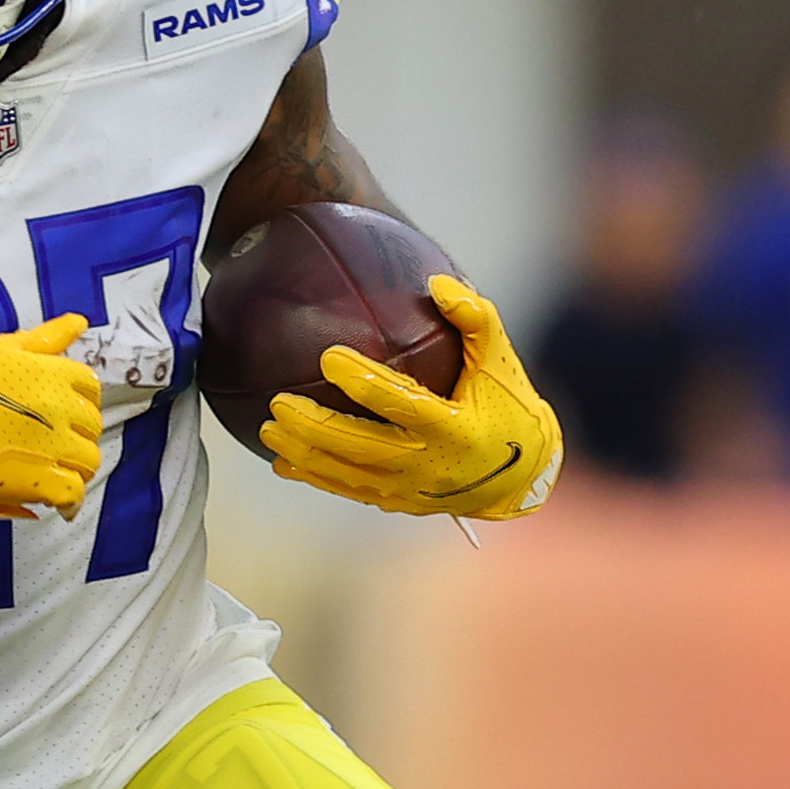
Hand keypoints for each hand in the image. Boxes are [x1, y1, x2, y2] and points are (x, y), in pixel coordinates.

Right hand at [0, 314, 103, 518]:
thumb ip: (40, 339)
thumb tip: (79, 322)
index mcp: (50, 375)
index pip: (89, 385)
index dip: (78, 398)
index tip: (62, 408)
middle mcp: (59, 410)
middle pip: (91, 424)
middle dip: (78, 432)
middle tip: (55, 440)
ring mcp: (52, 448)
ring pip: (88, 460)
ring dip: (77, 465)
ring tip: (57, 470)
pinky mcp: (39, 483)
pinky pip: (73, 494)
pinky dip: (71, 501)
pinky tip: (61, 504)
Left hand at [256, 276, 563, 518]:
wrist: (522, 476)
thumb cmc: (508, 406)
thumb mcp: (500, 360)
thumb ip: (475, 319)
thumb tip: (437, 284)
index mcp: (452, 427)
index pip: (399, 403)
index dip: (362, 382)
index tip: (329, 356)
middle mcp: (427, 465)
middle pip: (359, 447)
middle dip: (315, 427)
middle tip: (278, 402)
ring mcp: (410, 490)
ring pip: (345, 475)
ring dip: (303, 454)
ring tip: (268, 429)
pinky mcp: (399, 503)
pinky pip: (348, 491)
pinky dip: (315, 478)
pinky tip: (283, 463)